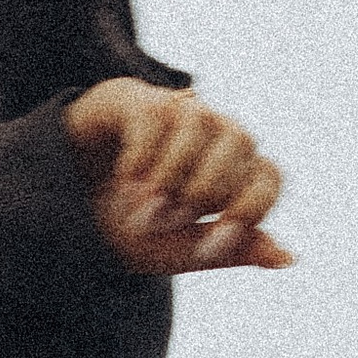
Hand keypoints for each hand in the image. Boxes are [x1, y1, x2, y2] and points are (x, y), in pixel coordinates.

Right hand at [62, 79, 293, 275]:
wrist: (68, 208)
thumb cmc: (133, 226)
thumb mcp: (181, 250)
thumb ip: (233, 250)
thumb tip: (288, 257)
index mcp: (237, 171)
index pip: (270, 177)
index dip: (248, 210)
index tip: (211, 244)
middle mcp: (218, 133)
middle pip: (239, 150)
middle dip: (197, 198)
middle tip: (159, 222)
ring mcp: (179, 111)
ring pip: (200, 128)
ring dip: (169, 178)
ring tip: (140, 205)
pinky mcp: (138, 100)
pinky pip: (156, 119)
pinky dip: (141, 158)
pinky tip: (124, 179)